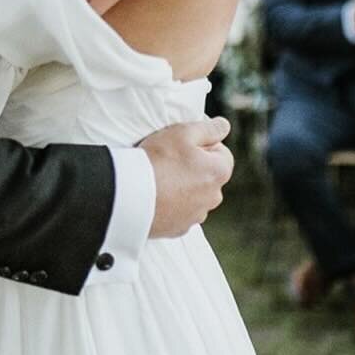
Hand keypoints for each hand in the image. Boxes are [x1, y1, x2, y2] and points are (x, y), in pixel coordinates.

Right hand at [142, 116, 233, 238]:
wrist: (130, 196)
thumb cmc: (157, 161)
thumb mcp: (183, 132)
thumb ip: (209, 128)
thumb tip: (224, 126)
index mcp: (219, 172)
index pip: (222, 153)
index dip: (204, 145)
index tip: (183, 145)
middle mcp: (213, 197)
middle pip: (208, 176)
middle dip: (194, 167)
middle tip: (169, 160)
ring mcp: (196, 215)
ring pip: (195, 195)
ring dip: (183, 187)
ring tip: (160, 178)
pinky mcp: (179, 228)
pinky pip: (180, 212)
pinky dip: (172, 204)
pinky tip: (156, 196)